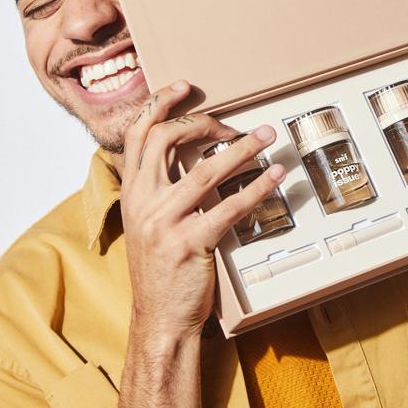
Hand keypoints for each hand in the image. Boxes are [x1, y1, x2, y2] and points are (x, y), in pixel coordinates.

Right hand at [119, 80, 285, 337]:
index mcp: (131, 194)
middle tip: (233, 121)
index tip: (183, 88)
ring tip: (267, 137)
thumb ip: (161, 191)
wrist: (159, 319)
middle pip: (165, 140)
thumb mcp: (148, 224)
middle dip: (202, 121)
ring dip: (241, 149)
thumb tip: (193, 157)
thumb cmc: (161, 271)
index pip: (137, 135)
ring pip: (205, 170)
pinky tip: (276, 177)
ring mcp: (163, 222)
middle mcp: (142, 202)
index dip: (159, 105)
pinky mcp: (189, 243)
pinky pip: (229, 207)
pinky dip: (257, 188)